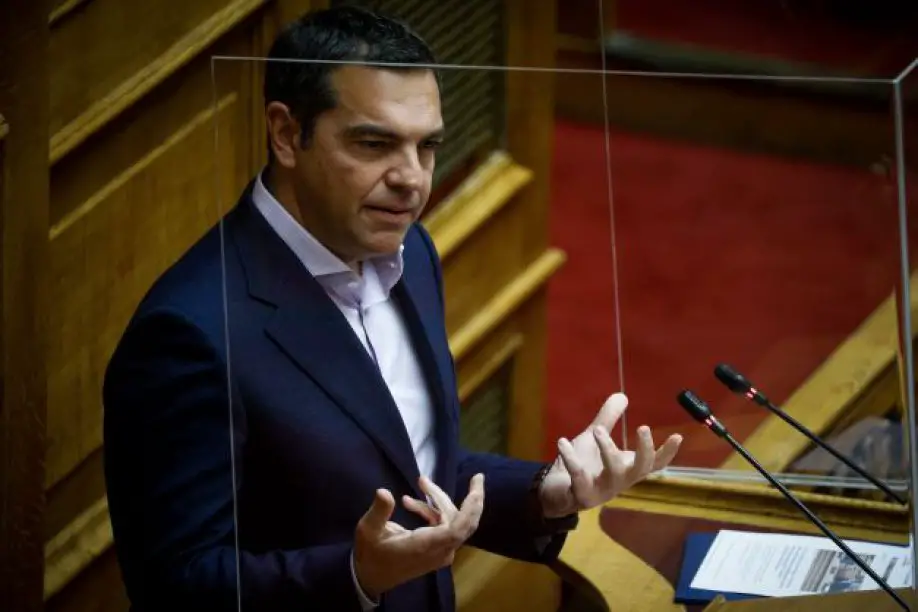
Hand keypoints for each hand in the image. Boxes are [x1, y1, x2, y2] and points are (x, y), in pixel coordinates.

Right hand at [353, 474, 484, 598]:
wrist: (371, 578)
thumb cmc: (370, 555)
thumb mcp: (368, 531)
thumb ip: (379, 511)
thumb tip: (383, 491)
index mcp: (426, 545)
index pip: (458, 527)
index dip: (472, 506)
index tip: (477, 483)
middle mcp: (440, 550)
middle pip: (460, 520)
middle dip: (468, 498)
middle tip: (475, 477)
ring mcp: (441, 552)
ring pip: (452, 521)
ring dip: (439, 501)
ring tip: (421, 482)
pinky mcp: (438, 551)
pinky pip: (444, 527)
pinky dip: (432, 512)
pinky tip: (410, 502)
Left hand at [539, 393, 681, 517]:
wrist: (555, 492)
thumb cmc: (583, 465)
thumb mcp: (595, 440)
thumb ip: (608, 420)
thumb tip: (623, 395)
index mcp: (627, 468)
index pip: (654, 463)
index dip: (667, 452)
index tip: (678, 435)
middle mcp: (620, 481)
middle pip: (641, 469)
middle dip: (645, 450)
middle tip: (643, 427)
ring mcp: (602, 491)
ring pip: (613, 473)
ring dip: (608, 449)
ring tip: (596, 430)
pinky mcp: (582, 496)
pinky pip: (580, 477)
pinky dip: (572, 458)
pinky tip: (563, 442)